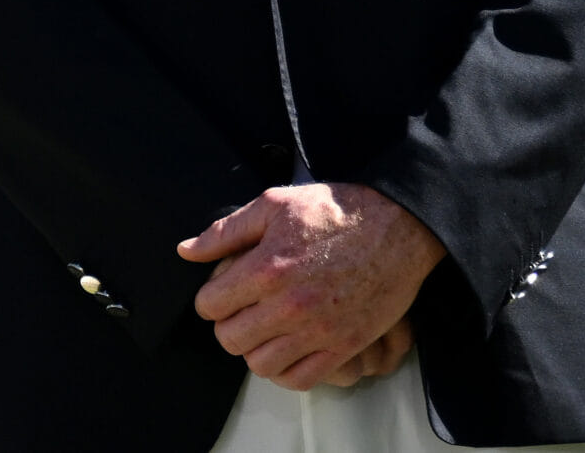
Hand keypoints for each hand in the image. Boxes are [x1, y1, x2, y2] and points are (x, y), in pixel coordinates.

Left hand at [178, 182, 444, 391]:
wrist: (397, 225)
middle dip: (227, 324)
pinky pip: (300, 379)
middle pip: (231, 339)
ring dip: (255, 348)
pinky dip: (285, 370)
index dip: (209, 298)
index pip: (211, 305)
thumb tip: (186, 250)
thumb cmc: (335, 210)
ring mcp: (319, 331)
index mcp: (267, 269)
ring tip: (263, 329)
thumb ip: (225, 232)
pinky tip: (286, 349)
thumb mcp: (273, 205)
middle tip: (240, 310)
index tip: (220, 292)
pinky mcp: (345, 346)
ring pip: (261, 364)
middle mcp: (290, 306)